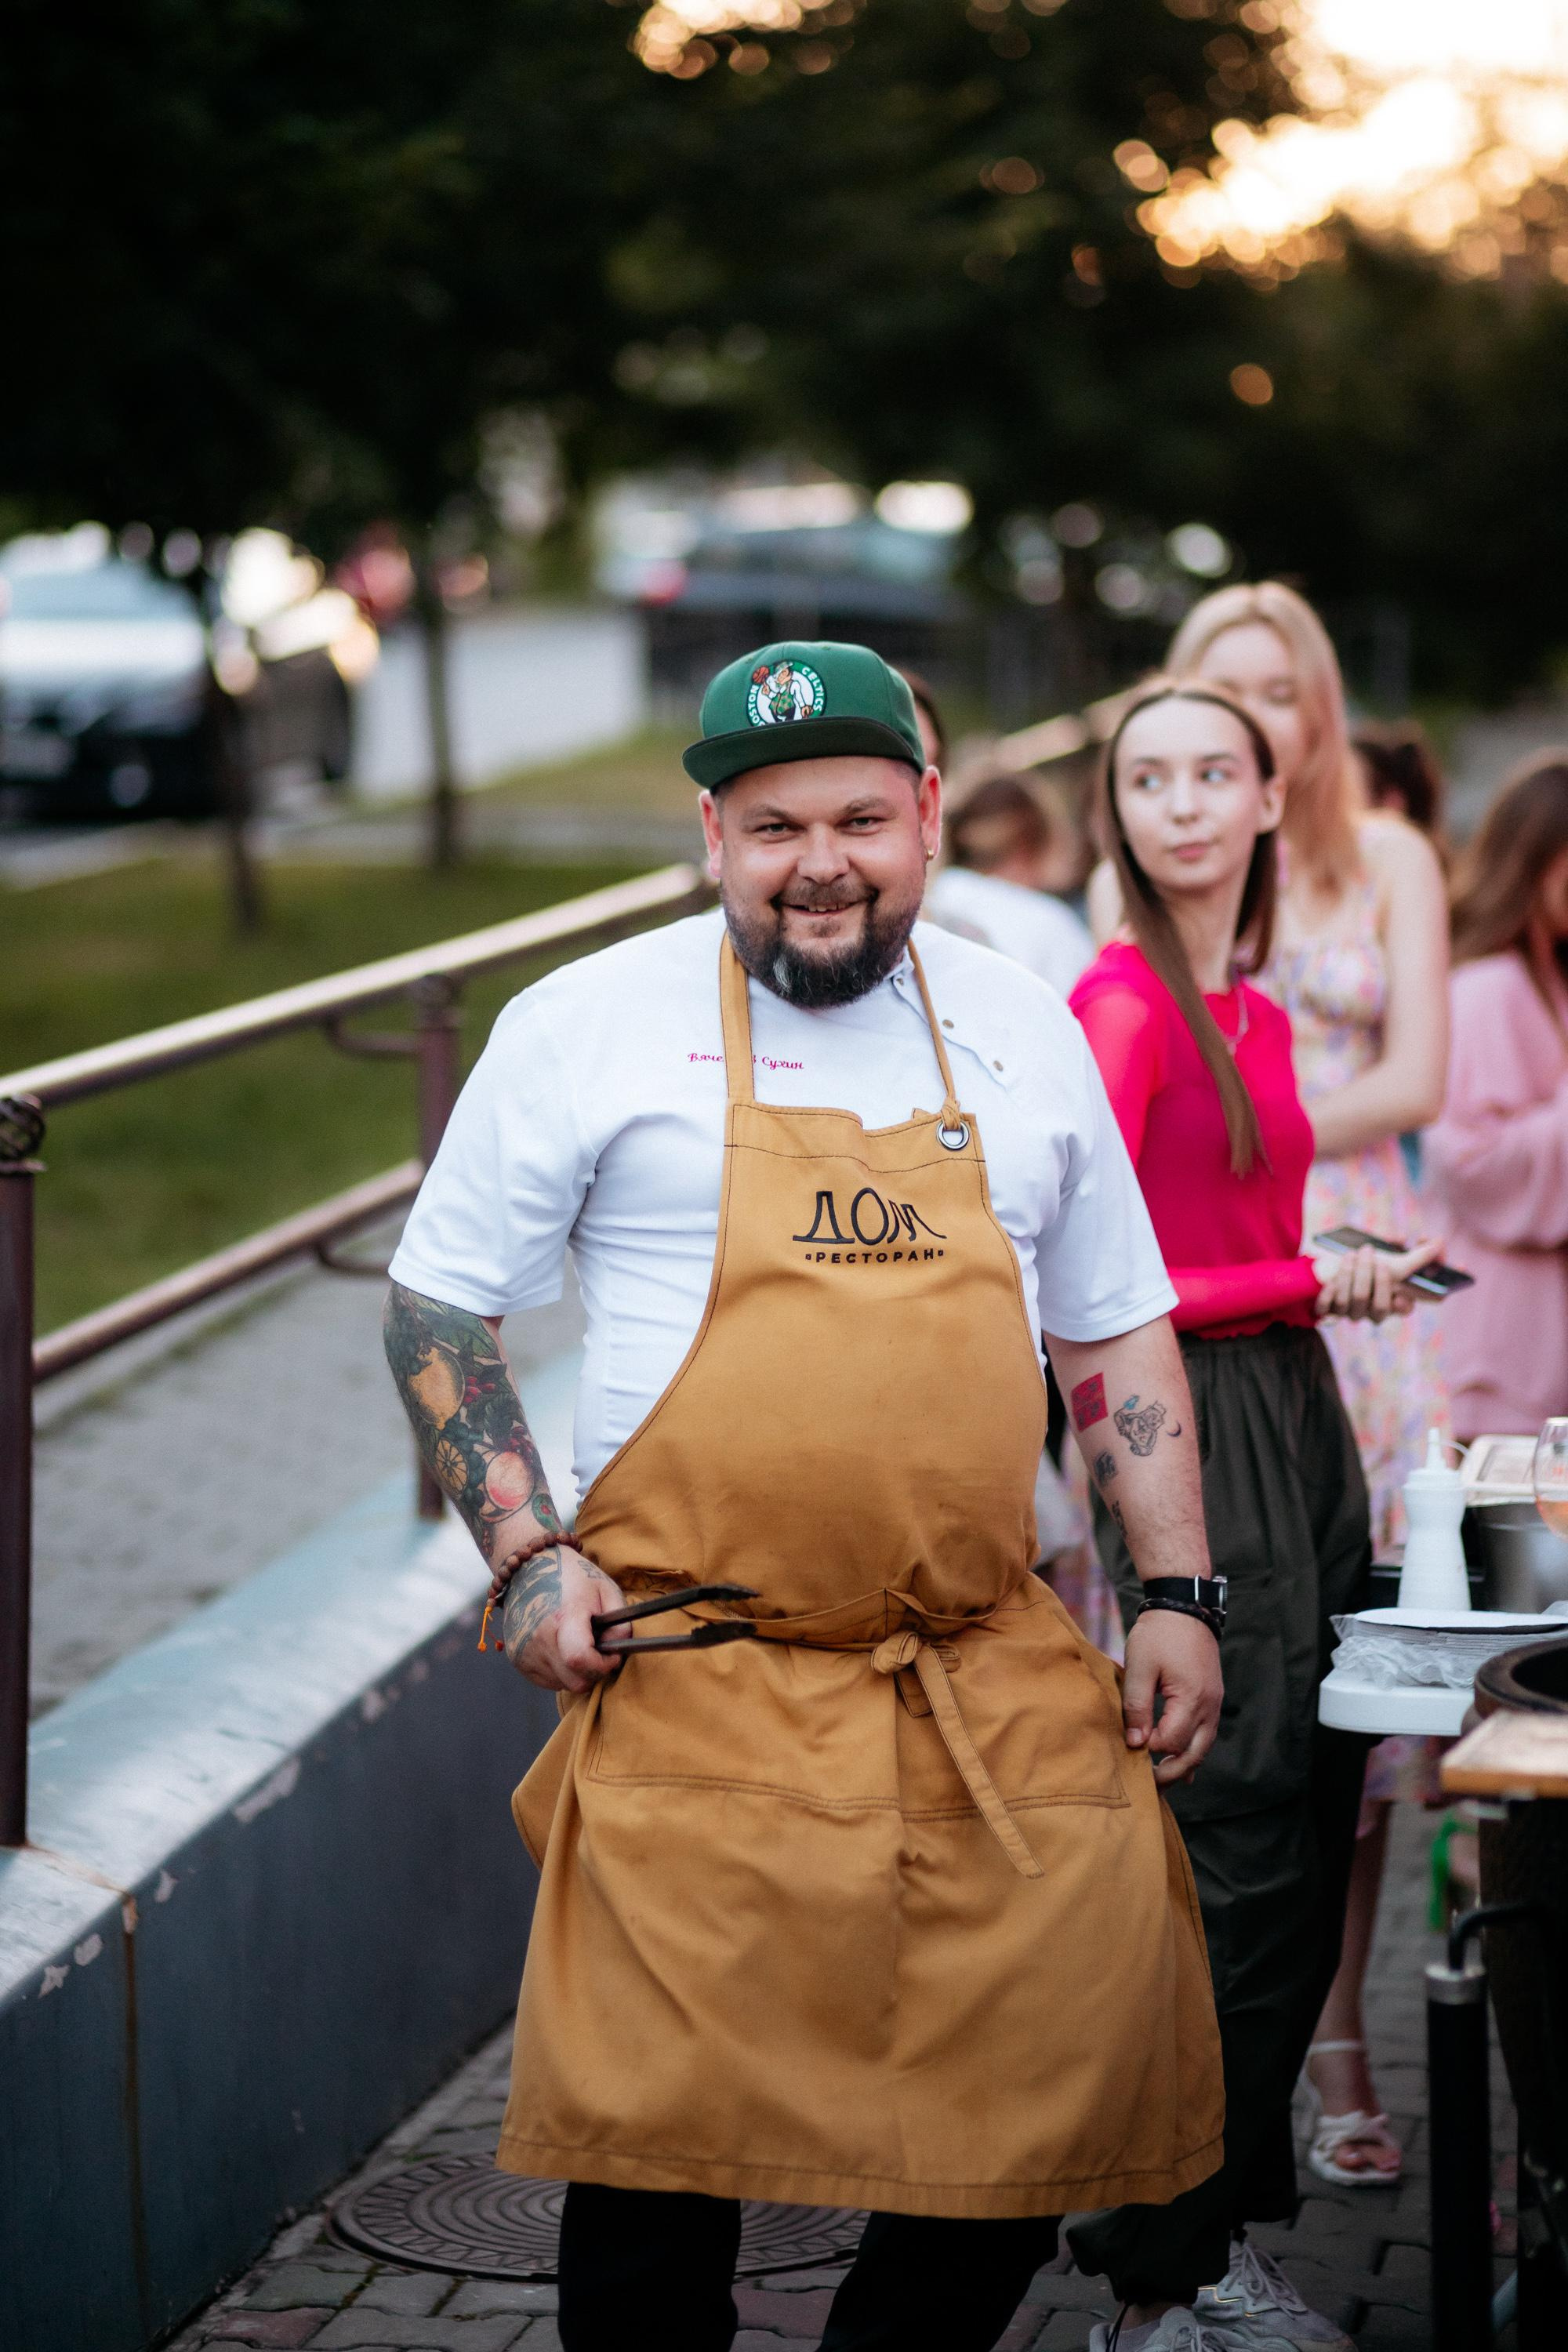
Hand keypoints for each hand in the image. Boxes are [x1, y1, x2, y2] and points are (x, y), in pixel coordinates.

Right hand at [500, 1542, 626, 1692]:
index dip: (603, 1665)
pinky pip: (547, 1680)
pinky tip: (561, 1647)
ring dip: (575, 1672)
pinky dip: (559, 1671)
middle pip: (575, 1681)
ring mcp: (524, 1649)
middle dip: (593, 1672)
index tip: (612, 1655)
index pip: (581, 1660)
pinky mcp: (516, 1658)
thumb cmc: (572, 1577)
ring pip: (562, 1684)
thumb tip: (617, 1650)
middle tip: (598, 1650)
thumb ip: (620, 1622)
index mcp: (564, 1616)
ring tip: (577, 1643)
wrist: (529, 1567)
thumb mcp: (606, 1589)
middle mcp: (540, 1637)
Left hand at [1122, 1608, 1221, 1787]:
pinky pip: (1206, 1733)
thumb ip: (1137, 1707)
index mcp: (1191, 1700)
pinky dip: (1193, 1750)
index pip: (1172, 1742)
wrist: (1185, 1606)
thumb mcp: (1140, 1667)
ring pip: (1204, 1747)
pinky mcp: (1211, 1697)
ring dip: (1185, 1765)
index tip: (1130, 1750)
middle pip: (1195, 1754)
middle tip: (1150, 1787)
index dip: (1150, 1750)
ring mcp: (1214, 1703)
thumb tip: (1135, 1743)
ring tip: (1164, 1782)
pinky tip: (1183, 1764)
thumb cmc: (1159, 1634)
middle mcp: (1209, 1706)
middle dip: (1173, 1773)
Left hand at [1312, 1237, 1440, 1322]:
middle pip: (1381, 1307)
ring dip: (1352, 1274)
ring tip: (1352, 1255)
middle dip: (1376, 1280)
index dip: (1409, 1303)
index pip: (1408, 1308)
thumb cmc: (1367, 1265)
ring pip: (1355, 1302)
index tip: (1407, 1293)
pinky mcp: (1330, 1311)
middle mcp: (1375, 1311)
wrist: (1328, 1268)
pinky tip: (1331, 1280)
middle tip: (1372, 1255)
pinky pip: (1329, 1306)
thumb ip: (1418, 1255)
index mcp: (1395, 1302)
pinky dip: (1331, 1289)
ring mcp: (1352, 1313)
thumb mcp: (1393, 1259)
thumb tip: (1439, 1242)